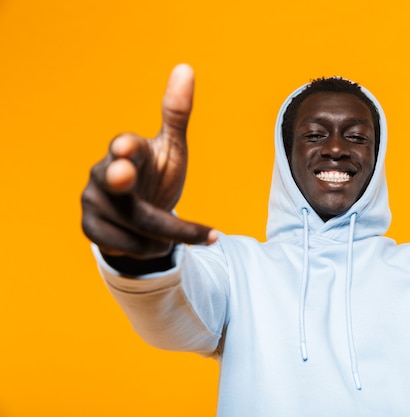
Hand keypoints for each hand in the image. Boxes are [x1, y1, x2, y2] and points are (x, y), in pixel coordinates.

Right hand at [81, 64, 216, 258]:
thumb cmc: (157, 175)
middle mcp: (104, 173)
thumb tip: (185, 67)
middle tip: (124, 174)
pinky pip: (124, 246)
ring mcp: (93, 201)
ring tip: (171, 232)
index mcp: (128, 151)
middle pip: (114, 181)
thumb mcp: (173, 147)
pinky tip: (154, 244)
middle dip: (120, 178)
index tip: (127, 146)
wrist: (144, 217)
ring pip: (136, 225)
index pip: (126, 146)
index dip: (127, 147)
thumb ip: (176, 113)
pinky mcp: (90, 228)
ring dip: (164, 235)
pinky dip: (149, 249)